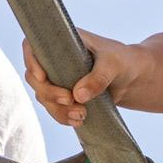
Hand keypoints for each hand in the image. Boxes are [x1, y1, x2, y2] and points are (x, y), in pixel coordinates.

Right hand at [22, 31, 139, 126]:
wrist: (131, 78)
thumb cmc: (122, 61)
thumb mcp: (113, 64)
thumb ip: (98, 77)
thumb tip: (78, 95)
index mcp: (61, 42)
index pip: (33, 46)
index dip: (31, 61)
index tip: (42, 77)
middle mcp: (54, 59)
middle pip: (35, 77)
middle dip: (49, 93)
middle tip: (70, 101)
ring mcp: (56, 78)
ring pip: (43, 96)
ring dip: (58, 109)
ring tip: (81, 115)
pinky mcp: (63, 95)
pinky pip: (54, 108)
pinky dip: (62, 116)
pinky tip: (77, 121)